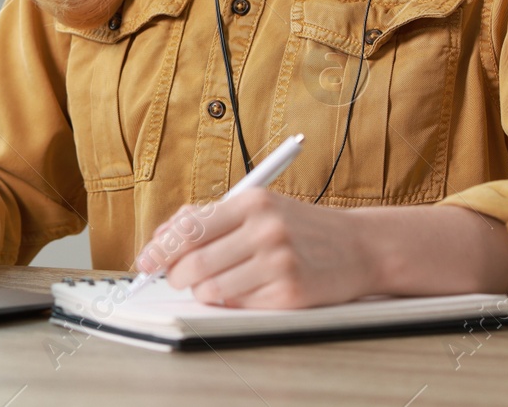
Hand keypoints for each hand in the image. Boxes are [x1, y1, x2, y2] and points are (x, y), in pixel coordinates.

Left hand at [137, 193, 507, 308]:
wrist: (360, 247)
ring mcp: (279, 261)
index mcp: (252, 201)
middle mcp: (265, 228)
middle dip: (176, 276)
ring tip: (216, 285)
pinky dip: (232, 304)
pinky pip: (239, 306)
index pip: (188, 228)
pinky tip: (245, 292)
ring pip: (211, 289)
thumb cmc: (302, 228)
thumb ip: (214, 219)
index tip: (146, 263)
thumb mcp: (261, 208)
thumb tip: (162, 241)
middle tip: (178, 279)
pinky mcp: (290, 293)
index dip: (159, 250)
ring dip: (203, 293)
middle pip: (194, 263)